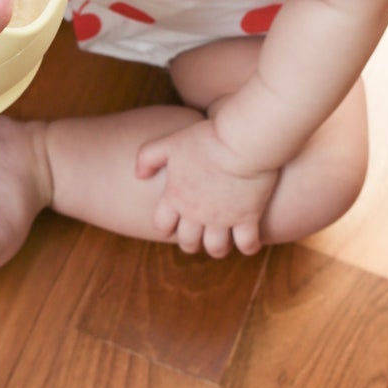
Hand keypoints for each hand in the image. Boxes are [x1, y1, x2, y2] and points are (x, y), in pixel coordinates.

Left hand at [135, 117, 277, 257]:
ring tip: (223, 241)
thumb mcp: (169, 142)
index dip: (167, 227)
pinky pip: (247, 244)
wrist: (241, 141)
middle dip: (191, 243)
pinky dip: (249, 247)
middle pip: (188, 242)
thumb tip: (138, 175)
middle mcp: (196, 214)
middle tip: (199, 237)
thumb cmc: (206, 139)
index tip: (174, 225)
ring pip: (216, 248)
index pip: (162, 225)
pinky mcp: (247, 218)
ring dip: (217, 248)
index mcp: (176, 197)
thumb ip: (148, 157)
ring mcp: (222, 219)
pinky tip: (250, 242)